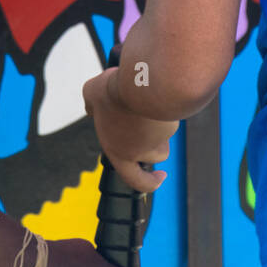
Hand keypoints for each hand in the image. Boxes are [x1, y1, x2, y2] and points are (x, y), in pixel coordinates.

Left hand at [83, 68, 177, 193]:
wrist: (138, 83)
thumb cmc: (113, 90)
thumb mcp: (91, 95)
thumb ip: (92, 106)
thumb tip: (92, 107)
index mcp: (119, 152)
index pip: (136, 180)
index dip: (150, 183)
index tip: (160, 176)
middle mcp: (141, 151)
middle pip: (157, 153)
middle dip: (157, 140)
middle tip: (145, 119)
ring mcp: (159, 139)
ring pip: (166, 133)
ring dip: (161, 122)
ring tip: (148, 102)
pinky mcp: (174, 125)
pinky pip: (173, 116)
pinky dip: (168, 107)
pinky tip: (158, 93)